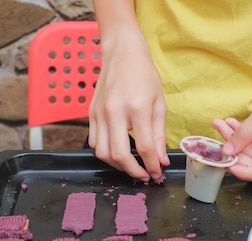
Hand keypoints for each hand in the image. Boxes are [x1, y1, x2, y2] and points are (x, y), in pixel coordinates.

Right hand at [88, 29, 168, 182]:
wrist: (121, 53)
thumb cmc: (144, 75)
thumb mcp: (159, 104)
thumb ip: (159, 135)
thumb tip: (161, 161)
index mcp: (137, 108)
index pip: (144, 147)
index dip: (151, 166)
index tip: (157, 174)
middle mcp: (114, 112)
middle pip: (119, 155)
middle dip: (133, 172)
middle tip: (144, 176)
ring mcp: (99, 113)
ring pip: (102, 153)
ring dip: (117, 166)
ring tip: (131, 166)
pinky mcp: (90, 114)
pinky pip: (94, 143)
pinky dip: (105, 154)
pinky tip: (118, 153)